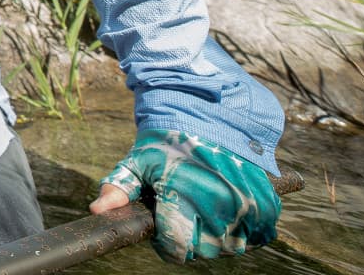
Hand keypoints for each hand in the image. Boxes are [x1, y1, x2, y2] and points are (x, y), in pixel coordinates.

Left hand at [91, 128, 279, 262]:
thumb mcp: (140, 159)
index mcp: (184, 199)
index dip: (165, 242)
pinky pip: (258, 236)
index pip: (175, 250)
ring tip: (206, 206)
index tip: (164, 224)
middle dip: (191, 237)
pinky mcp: (267, 205)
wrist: (215, 113)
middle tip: (185, 210)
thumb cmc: (170, 139)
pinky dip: (245, 229)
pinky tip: (228, 210)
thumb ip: (118, 187)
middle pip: (203, 251)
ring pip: (230, 246)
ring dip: (218, 235)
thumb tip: (96, 211)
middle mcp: (219, 209)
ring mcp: (246, 208)